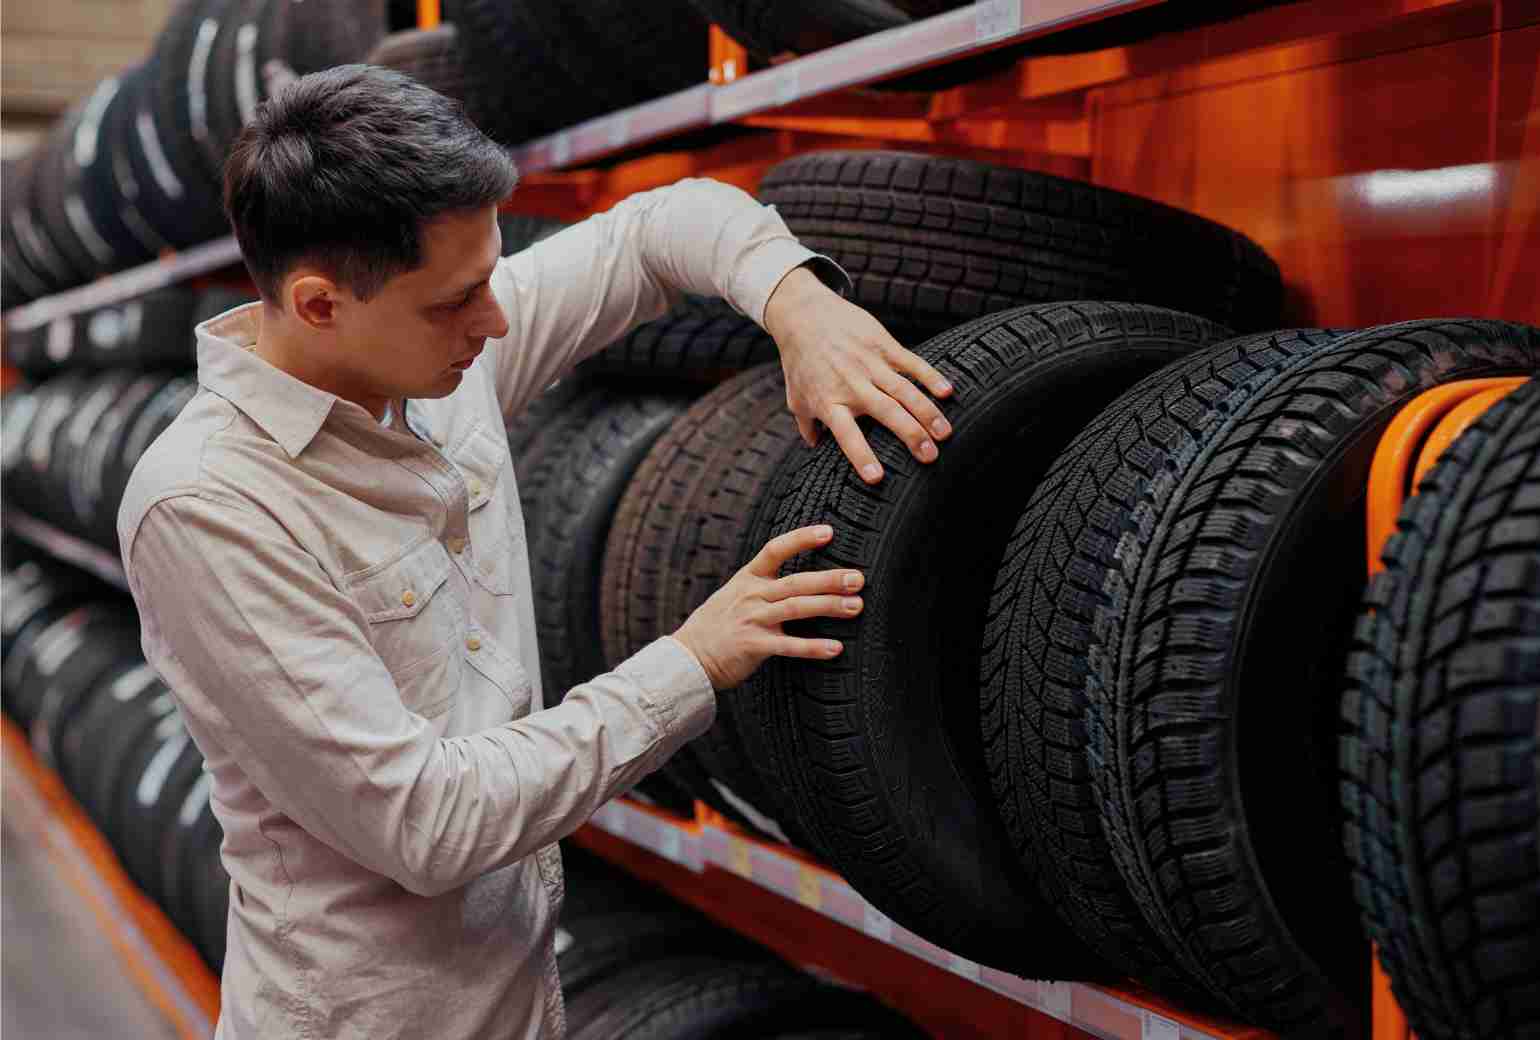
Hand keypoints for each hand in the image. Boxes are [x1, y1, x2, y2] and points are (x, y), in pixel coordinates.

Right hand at [673, 524, 863, 689]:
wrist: (687, 657)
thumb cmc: (718, 626)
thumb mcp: (735, 594)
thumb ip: (764, 585)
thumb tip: (800, 579)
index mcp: (748, 578)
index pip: (775, 549)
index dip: (801, 539)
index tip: (829, 531)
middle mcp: (751, 595)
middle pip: (796, 582)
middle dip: (830, 579)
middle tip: (858, 579)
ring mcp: (752, 620)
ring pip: (796, 609)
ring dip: (829, 607)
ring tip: (856, 607)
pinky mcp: (753, 646)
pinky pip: (788, 646)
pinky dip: (813, 647)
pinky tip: (835, 649)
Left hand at [764, 266, 953, 484]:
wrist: (803, 313)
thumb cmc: (799, 361)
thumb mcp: (796, 397)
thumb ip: (806, 425)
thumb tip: (814, 448)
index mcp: (829, 402)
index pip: (846, 435)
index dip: (861, 456)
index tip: (878, 477)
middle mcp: (852, 385)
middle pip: (886, 413)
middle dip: (911, 435)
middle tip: (931, 456)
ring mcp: (869, 364)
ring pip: (904, 391)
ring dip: (927, 412)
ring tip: (945, 433)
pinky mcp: (882, 344)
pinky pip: (911, 362)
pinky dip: (930, 376)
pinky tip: (948, 392)